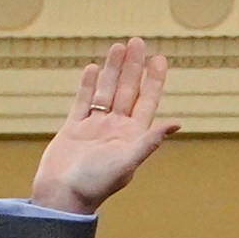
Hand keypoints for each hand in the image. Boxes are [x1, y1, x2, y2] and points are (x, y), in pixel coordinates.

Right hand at [28, 37, 178, 214]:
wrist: (62, 196)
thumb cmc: (96, 183)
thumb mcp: (128, 161)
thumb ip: (149, 141)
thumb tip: (176, 124)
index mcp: (132, 136)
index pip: (147, 102)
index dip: (153, 80)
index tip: (159, 59)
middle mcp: (116, 129)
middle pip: (127, 91)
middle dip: (133, 67)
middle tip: (138, 41)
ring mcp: (95, 128)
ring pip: (106, 92)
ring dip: (113, 70)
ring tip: (118, 46)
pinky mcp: (73, 129)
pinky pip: (83, 102)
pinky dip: (88, 85)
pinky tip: (94, 69)